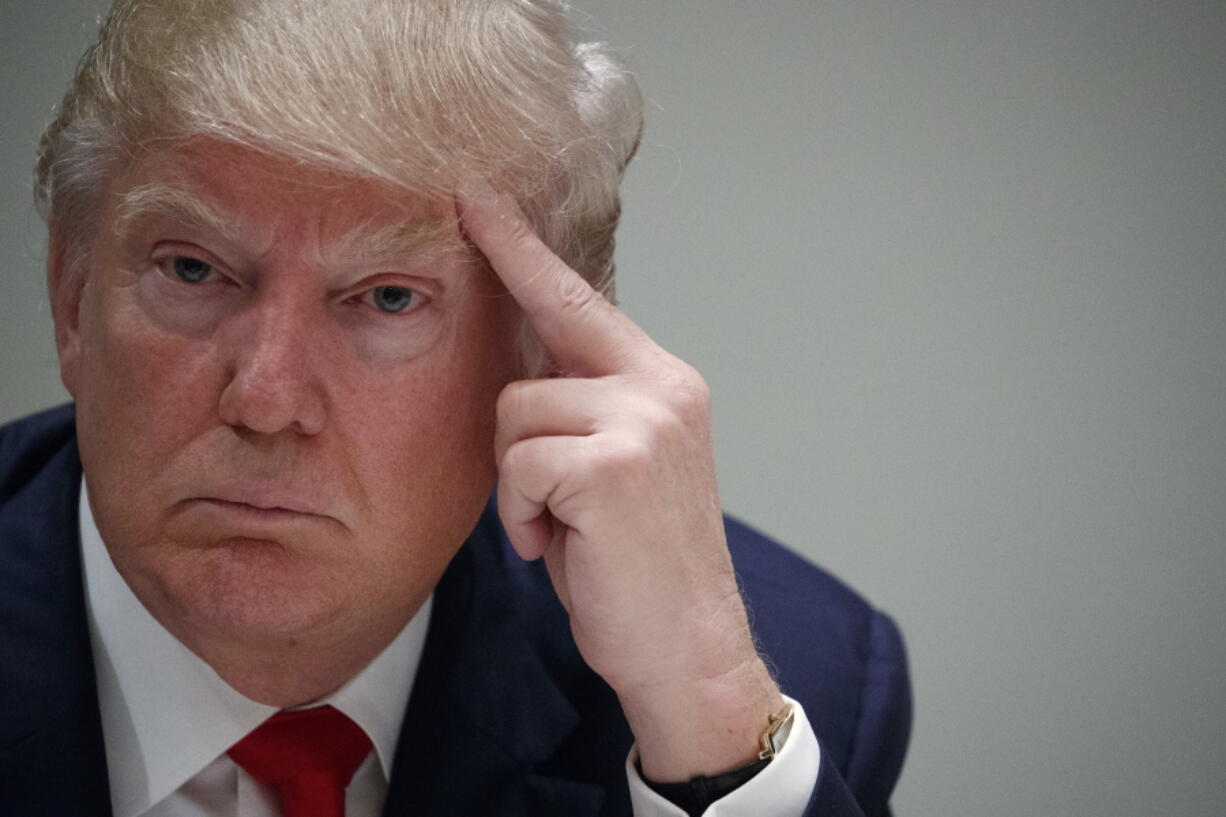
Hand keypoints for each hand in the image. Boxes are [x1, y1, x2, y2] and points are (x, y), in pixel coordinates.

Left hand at [459, 181, 782, 780]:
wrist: (687, 649)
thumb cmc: (638, 565)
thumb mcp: (614, 468)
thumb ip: (581, 406)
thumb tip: (519, 372)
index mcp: (663, 380)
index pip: (578, 297)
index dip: (520, 249)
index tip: (475, 198)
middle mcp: (662, 385)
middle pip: (529, 363)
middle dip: (515, 435)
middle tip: (546, 497)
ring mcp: (644, 419)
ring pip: (514, 414)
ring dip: (518, 484)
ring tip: (559, 528)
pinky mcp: (615, 464)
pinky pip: (519, 464)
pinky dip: (522, 515)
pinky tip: (555, 545)